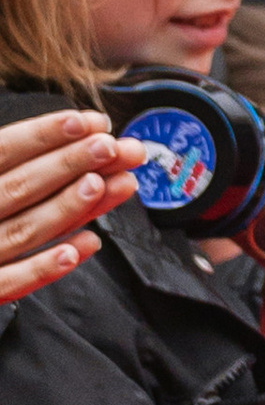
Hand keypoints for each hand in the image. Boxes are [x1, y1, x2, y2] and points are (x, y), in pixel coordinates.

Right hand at [0, 110, 136, 305]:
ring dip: (65, 209)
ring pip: (21, 231)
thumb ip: (5, 158)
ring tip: (102, 185)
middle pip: (19, 187)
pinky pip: (11, 283)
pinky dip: (46, 266)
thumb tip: (68, 133)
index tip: (88, 121)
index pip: (1, 150)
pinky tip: (86, 245)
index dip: (43, 135)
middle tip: (112, 146)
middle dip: (68, 164)